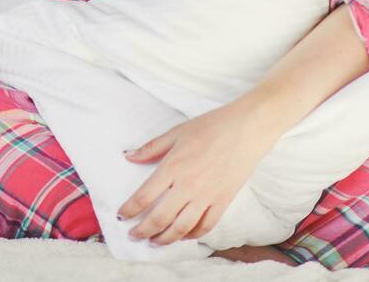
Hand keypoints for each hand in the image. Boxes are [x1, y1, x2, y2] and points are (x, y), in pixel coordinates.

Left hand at [116, 98, 276, 246]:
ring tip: (154, 242)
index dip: (129, 210)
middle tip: (134, 236)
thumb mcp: (177, 132)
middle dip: (143, 231)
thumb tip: (128, 156)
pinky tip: (184, 236)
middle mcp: (188, 185)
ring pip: (181, 228)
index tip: (121, 216)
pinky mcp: (223, 201)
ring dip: (165, 239)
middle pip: (159, 218)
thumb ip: (151, 148)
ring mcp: (206, 196)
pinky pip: (205, 226)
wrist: (246, 129)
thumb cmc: (212, 126)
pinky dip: (193, 235)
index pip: (144, 197)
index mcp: (173, 167)